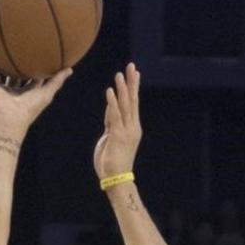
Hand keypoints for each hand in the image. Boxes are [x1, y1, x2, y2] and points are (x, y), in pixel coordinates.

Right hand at [0, 51, 70, 134]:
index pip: (27, 74)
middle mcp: (8, 88)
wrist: (9, 118)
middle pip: (8, 71)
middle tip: (12, 42)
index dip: (29, 63)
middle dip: (9, 60)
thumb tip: (70, 68)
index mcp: (22, 90)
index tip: (32, 49)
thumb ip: (57, 80)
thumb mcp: (47, 92)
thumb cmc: (29, 109)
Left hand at [93, 63, 141, 178]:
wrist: (116, 178)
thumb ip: (111, 124)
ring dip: (122, 88)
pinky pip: (114, 115)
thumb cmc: (112, 161)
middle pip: (132, 100)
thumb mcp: (111, 138)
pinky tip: (110, 91)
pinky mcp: (117, 135)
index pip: (132, 103)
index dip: (132, 87)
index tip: (134, 73)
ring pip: (125, 105)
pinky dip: (112, 102)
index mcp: (131, 127)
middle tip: (131, 66)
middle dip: (131, 82)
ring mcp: (126, 130)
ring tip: (119, 74)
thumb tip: (110, 112)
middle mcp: (132, 126)